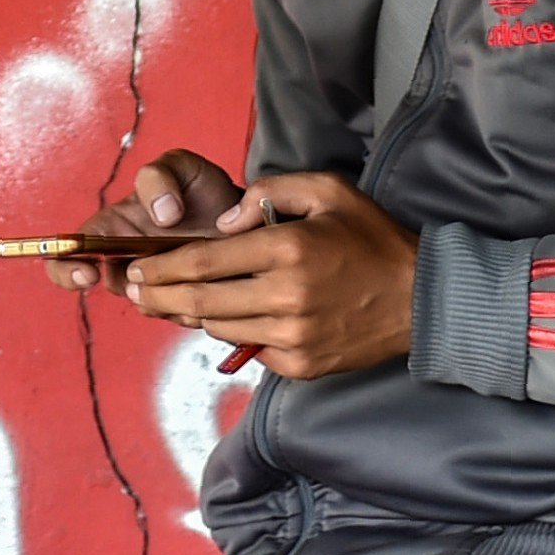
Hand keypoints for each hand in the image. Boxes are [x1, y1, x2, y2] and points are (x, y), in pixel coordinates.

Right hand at [46, 147, 242, 292]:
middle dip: (133, 287)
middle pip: (114, 286)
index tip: (88, 273)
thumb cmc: (203, 188)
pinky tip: (212, 283)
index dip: (66, 268)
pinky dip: (193, 304)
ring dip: (168, 295)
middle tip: (154, 278)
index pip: (69, 252)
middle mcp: (127, 259)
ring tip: (197, 270)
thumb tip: (161, 215)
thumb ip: (159, 178)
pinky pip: (178, 315)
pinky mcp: (183, 302)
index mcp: (112, 227)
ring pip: (148, 304)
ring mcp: (155, 284)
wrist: (245, 216)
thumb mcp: (180, 166)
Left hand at [123, 171, 416, 380]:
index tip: (137, 268)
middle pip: (201, 301)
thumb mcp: (327, 190)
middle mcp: (286, 296)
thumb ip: (269, 191)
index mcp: (287, 248)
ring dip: (190, 314)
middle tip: (133, 292)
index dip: (163, 267)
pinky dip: (233, 331)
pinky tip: (224, 317)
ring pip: (220, 327)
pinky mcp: (301, 364)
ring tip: (168, 302)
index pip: (206, 262)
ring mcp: (294, 335)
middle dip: (159, 296)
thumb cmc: (370, 237)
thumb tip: (224, 223)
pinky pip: (250, 348)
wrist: (420, 299)